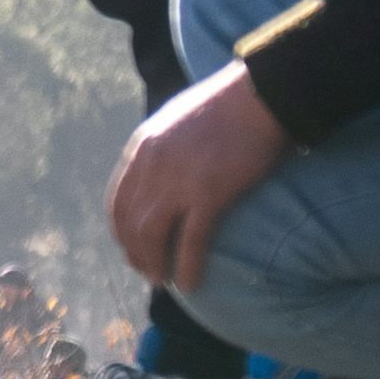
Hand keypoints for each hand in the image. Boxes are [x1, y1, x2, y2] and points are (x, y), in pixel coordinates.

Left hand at [105, 63, 292, 294]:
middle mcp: (153, 164)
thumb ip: (163, 147)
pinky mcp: (210, 192)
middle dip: (135, 254)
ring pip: (151, 235)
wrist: (262, 94)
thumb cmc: (229, 105)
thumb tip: (162, 172)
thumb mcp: (177, 120)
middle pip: (130, 223)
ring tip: (165, 282)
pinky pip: (191, 240)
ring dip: (154, 264)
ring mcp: (179, 179)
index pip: (118, 201)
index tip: (131, 249)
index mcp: (143, 147)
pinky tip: (190, 284)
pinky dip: (186, 267)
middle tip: (148, 273)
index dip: (121, 232)